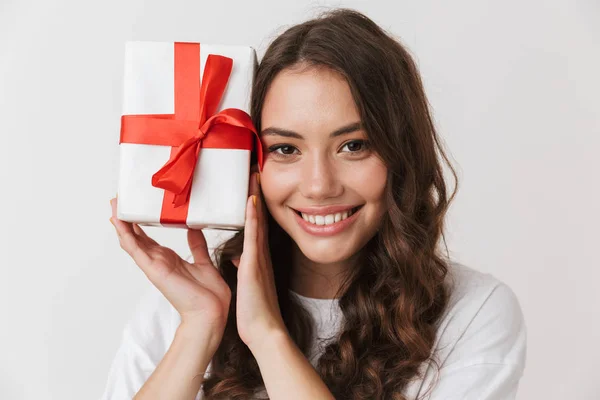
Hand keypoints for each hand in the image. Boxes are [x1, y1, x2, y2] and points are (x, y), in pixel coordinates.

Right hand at [109, 197, 230, 332]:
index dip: (139, 224)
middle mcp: (159, 261)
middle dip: (126, 220)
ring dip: (121, 223)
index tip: (134, 208)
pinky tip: (119, 222)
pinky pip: (136, 249)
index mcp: (169, 260)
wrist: (211, 311)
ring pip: (131, 241)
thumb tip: (194, 228)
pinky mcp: (154, 269)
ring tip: (113, 206)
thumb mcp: (203, 262)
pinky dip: (126, 235)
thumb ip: (197, 246)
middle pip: (136, 238)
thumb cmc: (209, 294)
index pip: (148, 239)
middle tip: (117, 201)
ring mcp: (154, 265)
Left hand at [232, 171, 287, 351]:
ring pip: (257, 221)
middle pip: (258, 217)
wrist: (264, 330)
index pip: (254, 225)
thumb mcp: (247, 282)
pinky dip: (252, 218)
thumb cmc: (255, 310)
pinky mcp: (254, 265)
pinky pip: (253, 237)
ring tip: (253, 177)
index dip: (253, 204)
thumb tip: (237, 257)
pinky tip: (251, 202)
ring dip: (255, 198)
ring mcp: (258, 258)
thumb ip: (244, 267)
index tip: (250, 186)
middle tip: (254, 171)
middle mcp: (260, 254)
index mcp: (256, 258)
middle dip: (256, 194)